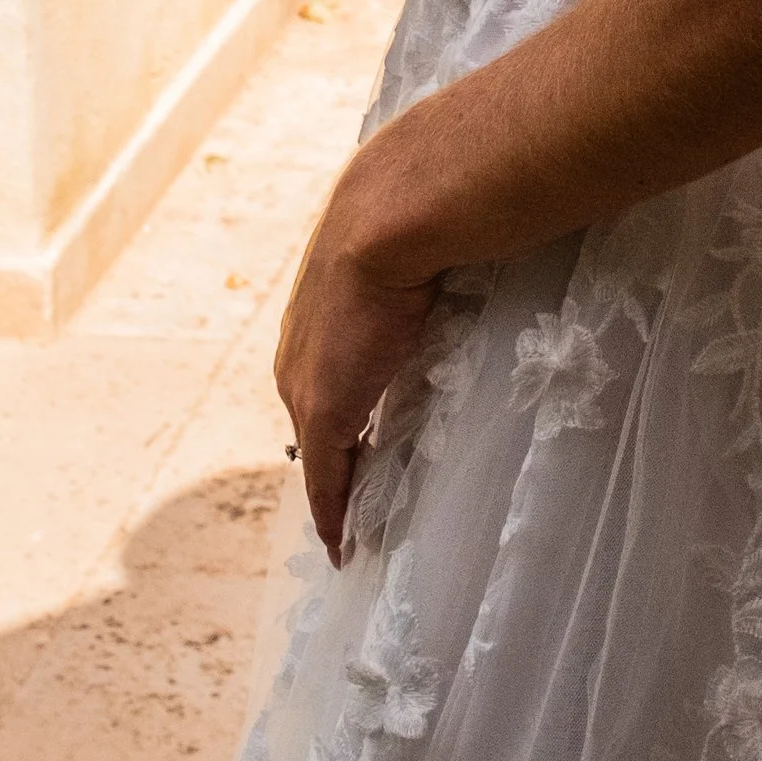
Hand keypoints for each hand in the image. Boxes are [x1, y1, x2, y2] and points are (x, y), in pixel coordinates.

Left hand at [275, 200, 437, 564]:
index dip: (350, 408)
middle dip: (339, 452)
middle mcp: (299, 354)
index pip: (331, 374)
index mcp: (319, 314)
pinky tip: (344, 544)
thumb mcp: (411, 250)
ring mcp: (305, 385)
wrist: (388, 218)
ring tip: (359, 520)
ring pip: (321, 450)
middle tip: (367, 490)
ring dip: (340, 482)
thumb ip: (423, 268)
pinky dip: (335, 513)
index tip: (366, 439)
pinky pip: (326, 479)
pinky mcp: (322, 415)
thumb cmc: (415, 216)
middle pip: (319, 418)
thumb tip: (462, 251)